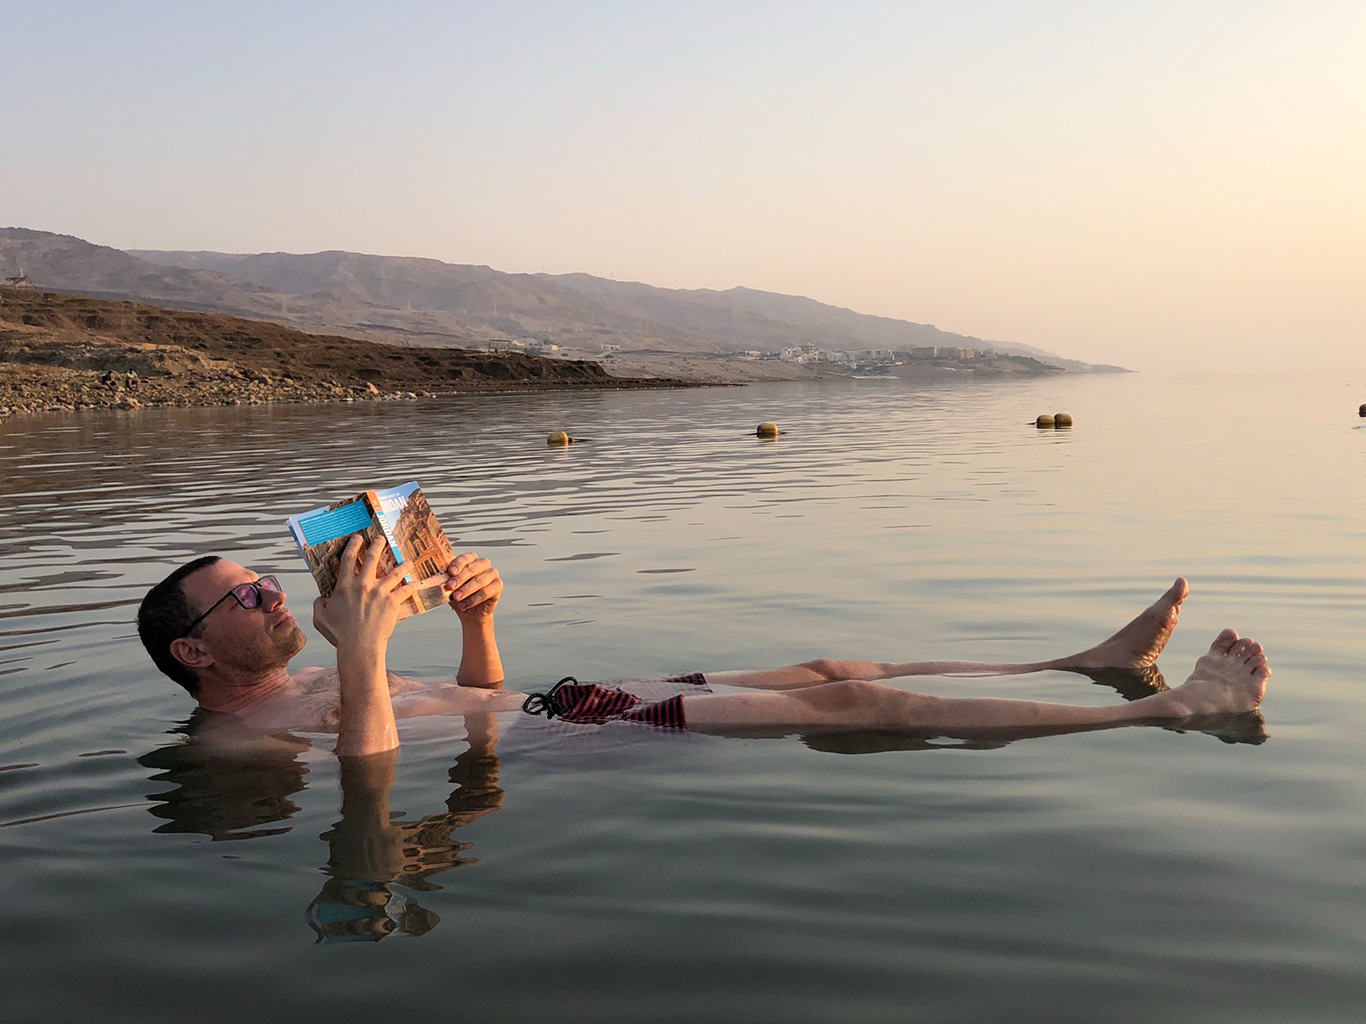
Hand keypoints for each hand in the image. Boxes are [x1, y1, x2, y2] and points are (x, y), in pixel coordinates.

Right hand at [318, 535, 418, 652]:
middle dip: (377, 545)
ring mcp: (379, 592)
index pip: (348, 558)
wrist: (359, 646)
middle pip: (372, 558)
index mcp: (344, 586)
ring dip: (403, 565)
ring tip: (408, 561)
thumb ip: (318, 605)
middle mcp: (363, 584)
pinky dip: (411, 586)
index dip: (353, 545)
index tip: (358, 538)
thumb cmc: (339, 635)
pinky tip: (416, 584)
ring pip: (395, 572)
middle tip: (382, 539)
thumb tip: (320, 598)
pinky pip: (405, 590)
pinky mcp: (392, 602)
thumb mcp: (320, 619)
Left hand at [444, 551, 501, 620]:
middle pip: (472, 568)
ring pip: (479, 580)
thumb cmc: (459, 595)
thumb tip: (441, 581)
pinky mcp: (498, 585)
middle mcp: (483, 564)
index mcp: (471, 559)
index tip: (451, 572)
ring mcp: (492, 573)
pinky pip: (487, 592)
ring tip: (457, 598)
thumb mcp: (450, 587)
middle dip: (460, 578)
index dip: (458, 564)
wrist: (470, 612)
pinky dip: (474, 599)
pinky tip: (465, 604)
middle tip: (450, 586)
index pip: (465, 558)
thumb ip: (447, 581)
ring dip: (466, 590)